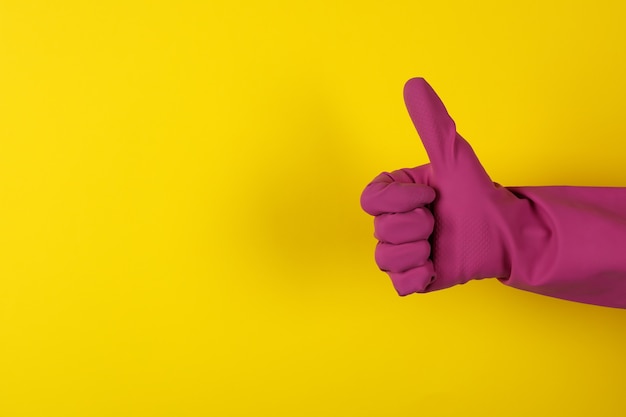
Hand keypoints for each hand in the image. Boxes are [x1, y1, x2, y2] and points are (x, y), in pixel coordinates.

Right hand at [360, 78, 510, 294]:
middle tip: (440, 220)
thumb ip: (432, 123)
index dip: (399, 201)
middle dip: (418, 226)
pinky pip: (399, 284)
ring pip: (386, 258)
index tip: (430, 195)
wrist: (503, 233)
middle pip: (381, 231)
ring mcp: (400, 251)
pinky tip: (436, 266)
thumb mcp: (453, 157)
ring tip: (439, 244)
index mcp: (393, 195)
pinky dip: (419, 277)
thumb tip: (414, 83)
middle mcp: (391, 222)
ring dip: (419, 251)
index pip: (370, 200)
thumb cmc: (477, 194)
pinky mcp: (412, 278)